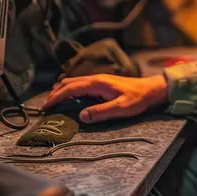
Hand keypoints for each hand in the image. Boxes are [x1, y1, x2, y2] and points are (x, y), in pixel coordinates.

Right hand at [42, 74, 168, 123]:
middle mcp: (95, 79)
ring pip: (73, 82)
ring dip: (61, 91)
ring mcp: (98, 80)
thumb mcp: (121, 108)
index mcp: (97, 83)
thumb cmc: (138, 99)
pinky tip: (70, 99)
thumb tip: (81, 116)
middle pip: (68, 83)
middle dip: (55, 93)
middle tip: (46, 106)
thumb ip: (101, 112)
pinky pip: (80, 85)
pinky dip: (70, 90)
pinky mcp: (101, 84)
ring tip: (54, 102)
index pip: (70, 88)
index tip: (45, 107)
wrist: (151, 90)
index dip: (56, 97)